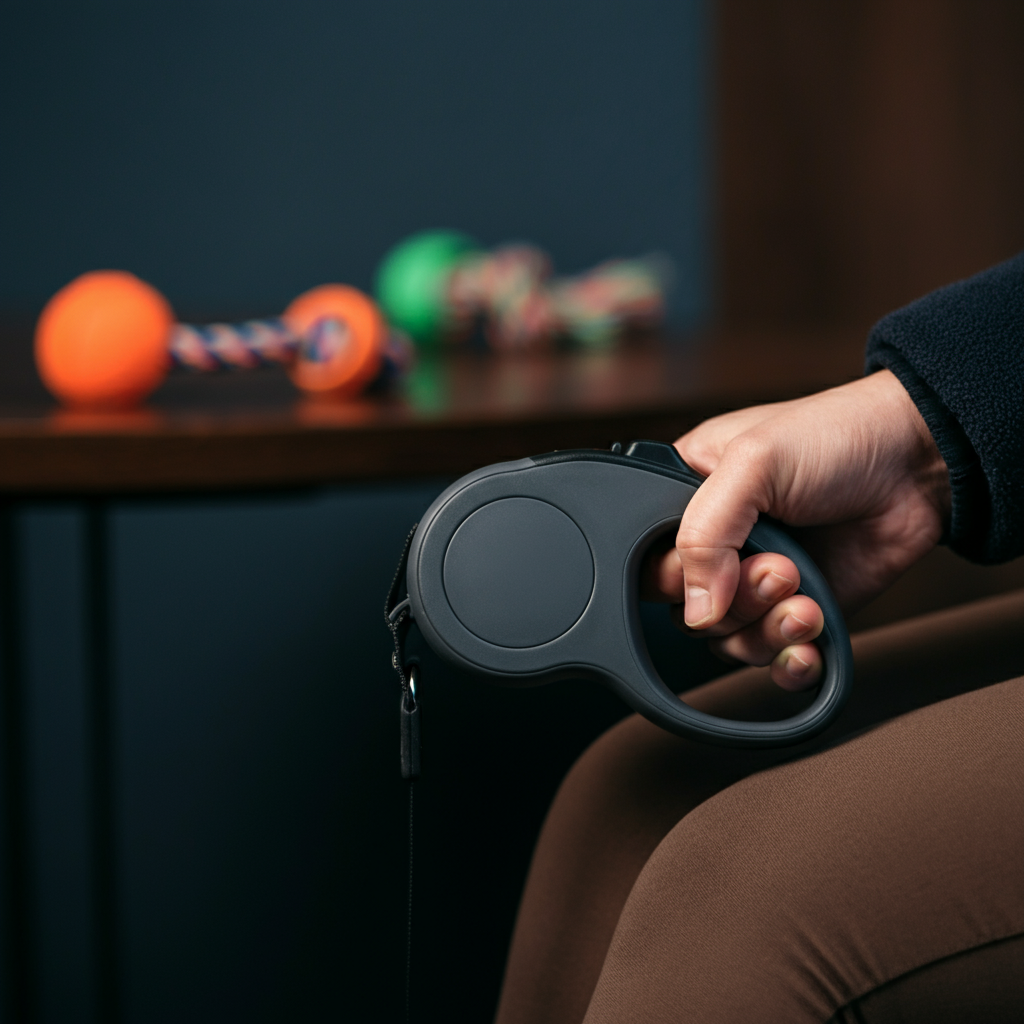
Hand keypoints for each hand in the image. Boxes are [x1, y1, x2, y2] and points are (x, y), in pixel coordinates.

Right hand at [644, 370, 950, 689]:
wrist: (917, 461)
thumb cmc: (834, 437)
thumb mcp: (752, 463)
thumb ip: (704, 533)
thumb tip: (695, 611)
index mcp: (687, 498)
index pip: (651, 561)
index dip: (677, 577)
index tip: (719, 563)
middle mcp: (720, 545)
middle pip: (693, 612)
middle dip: (738, 601)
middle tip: (780, 569)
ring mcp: (759, 582)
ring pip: (732, 641)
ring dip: (769, 631)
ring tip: (806, 600)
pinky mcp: (802, 609)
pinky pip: (777, 659)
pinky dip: (789, 663)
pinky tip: (807, 646)